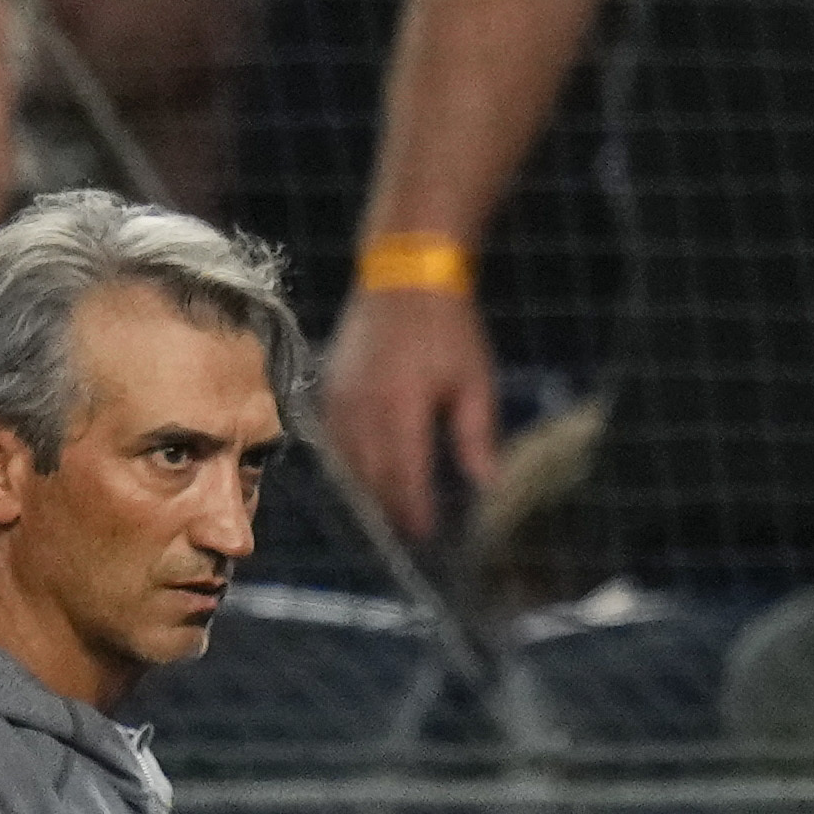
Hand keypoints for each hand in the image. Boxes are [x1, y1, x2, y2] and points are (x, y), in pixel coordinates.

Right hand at [320, 277, 495, 546]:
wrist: (405, 278)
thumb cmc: (449, 330)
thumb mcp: (475, 382)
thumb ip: (475, 437)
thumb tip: (485, 486)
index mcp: (401, 408)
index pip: (404, 475)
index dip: (413, 510)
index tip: (426, 536)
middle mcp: (362, 407)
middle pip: (371, 476)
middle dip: (390, 508)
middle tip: (409, 534)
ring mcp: (339, 396)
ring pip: (346, 461)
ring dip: (367, 491)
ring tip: (390, 513)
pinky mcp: (328, 386)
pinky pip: (333, 438)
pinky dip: (349, 462)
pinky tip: (366, 475)